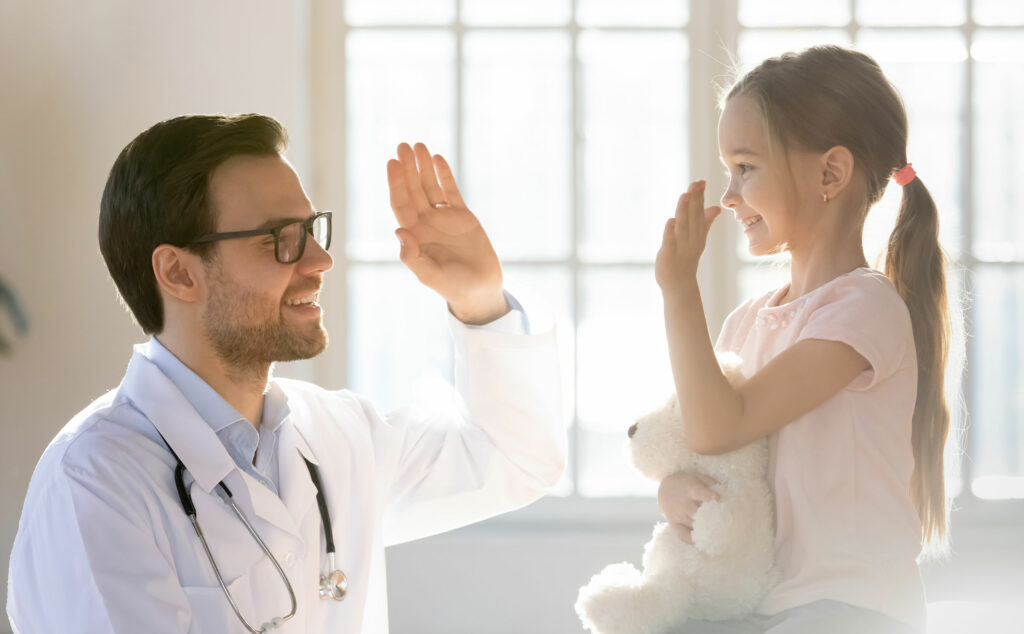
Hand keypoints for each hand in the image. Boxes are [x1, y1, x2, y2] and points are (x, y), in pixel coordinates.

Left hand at [387, 142, 507, 324]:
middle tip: (403, 146)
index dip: (396, 183)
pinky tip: (437, 159)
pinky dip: (444, 175)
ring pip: (430, 187)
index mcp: (414, 236)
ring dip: (423, 167)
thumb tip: (399, 231)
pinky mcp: (463, 216)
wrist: (481, 290)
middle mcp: (426, 224)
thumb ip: (413, 257)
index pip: (401, 204)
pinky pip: (450, 191)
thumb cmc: (453, 288)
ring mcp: (444, 218)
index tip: (392, 163)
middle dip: (408, 168)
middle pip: (413, 190)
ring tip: (419, 145)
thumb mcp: (431, 276)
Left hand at [655, 180, 721, 292]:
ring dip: (684, 211)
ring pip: (682, 227)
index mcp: (698, 234)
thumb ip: (705, 222)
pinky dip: (670, 232)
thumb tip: (715, 208)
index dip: (700, 197)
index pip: (700, 213)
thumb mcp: (698, 239)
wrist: (679, 285)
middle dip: (694, 200)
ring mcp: (680, 248)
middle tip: (696, 183)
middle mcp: (691, 239)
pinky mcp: (668, 256)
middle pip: (693, 217)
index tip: (701, 181)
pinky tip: (670, 220)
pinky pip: (669, 243)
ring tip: (685, 195)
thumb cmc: (686, 259)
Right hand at [657, 470, 720, 544]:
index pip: (698, 492)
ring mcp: (677, 514)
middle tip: (727, 524)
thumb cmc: (688, 483)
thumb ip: (712, 484)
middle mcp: (683, 502)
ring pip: (693, 525)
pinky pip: (682, 535)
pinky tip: (702, 543)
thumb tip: (727, 494)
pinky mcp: (673, 523)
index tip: (718, 498)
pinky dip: (692, 540)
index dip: (708, 495)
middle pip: (697, 512)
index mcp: (690, 489)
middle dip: (711, 518)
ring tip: (721, 536)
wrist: (665, 488)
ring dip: (705, 530)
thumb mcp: (699, 477)